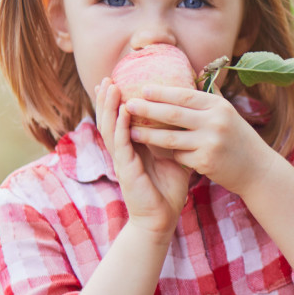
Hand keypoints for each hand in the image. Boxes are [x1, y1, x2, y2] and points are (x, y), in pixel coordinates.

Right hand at [94, 78, 190, 234]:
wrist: (162, 218)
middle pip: (110, 120)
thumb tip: (187, 118)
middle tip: (106, 77)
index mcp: (133, 147)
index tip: (117, 80)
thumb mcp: (171, 157)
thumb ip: (171, 138)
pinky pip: (122, 144)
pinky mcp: (126, 170)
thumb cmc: (168, 189)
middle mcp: (124, 151)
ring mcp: (122, 160)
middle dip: (107, 99)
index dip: (117, 102)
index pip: (121, 119)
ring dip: (109, 107)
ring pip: (111, 128)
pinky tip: (123, 111)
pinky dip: (121, 126)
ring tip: (109, 86)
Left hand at [123, 85, 278, 194]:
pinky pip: (179, 156)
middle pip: (173, 114)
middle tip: (128, 105)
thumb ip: (210, 95)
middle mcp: (215, 121)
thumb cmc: (239, 139)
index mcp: (218, 106)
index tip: (143, 89)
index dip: (162, 92)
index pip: (185, 95)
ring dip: (148, 135)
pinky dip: (170, 155)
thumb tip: (194, 71)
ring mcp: (211, 142)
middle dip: (147, 109)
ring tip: (130, 132)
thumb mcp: (228, 114)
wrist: (258, 170)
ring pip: (170, 138)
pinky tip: (160, 155)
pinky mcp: (206, 162)